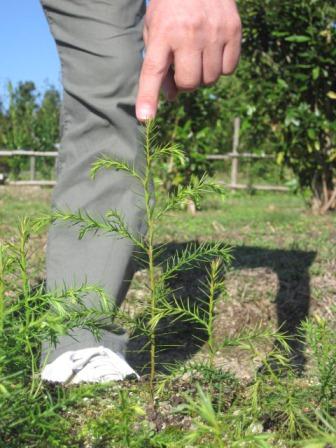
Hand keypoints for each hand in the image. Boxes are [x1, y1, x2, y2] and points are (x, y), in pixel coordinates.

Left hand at [136, 0, 241, 121]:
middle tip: (182, 66)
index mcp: (163, 32)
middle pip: (189, 83)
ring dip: (203, 76)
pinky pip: (229, 69)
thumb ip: (158, 63)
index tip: (145, 117)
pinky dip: (221, 67)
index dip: (148, 97)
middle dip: (184, 82)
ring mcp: (214, 32)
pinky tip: (214, 51)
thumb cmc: (171, 7)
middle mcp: (189, 33)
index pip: (153, 71)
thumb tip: (172, 96)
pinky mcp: (234, 30)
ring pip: (210, 79)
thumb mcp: (155, 29)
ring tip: (198, 56)